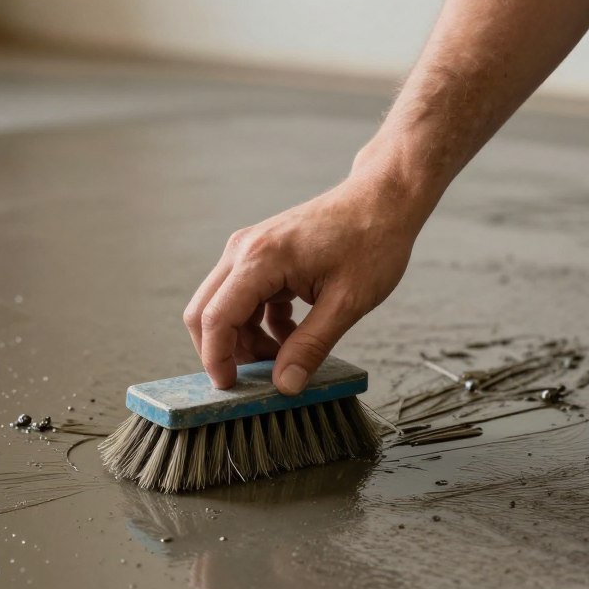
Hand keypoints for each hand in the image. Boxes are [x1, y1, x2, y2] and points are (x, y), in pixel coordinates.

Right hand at [183, 162, 426, 394]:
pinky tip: (292, 334)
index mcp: (260, 259)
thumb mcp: (347, 303)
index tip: (231, 389)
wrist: (384, 199)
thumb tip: (285, 385)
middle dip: (224, 351)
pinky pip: (244, 299)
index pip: (215, 318)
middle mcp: (244, 251)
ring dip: (246, 340)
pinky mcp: (261, 256)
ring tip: (284, 357)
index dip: (217, 359)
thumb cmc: (372, 241)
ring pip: (224, 308)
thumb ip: (311, 346)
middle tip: (254, 379)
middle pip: (205, 311)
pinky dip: (260, 324)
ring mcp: (249, 250)